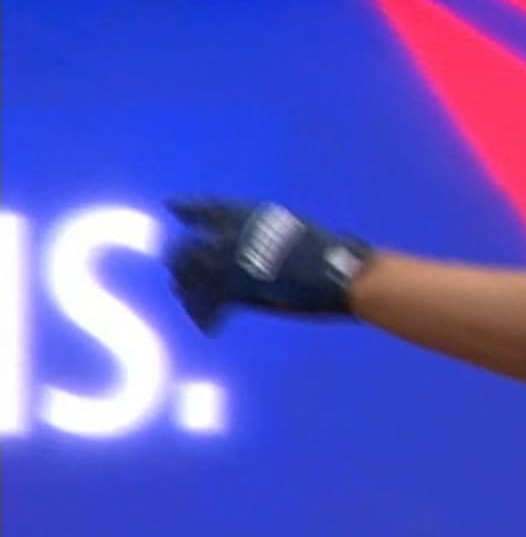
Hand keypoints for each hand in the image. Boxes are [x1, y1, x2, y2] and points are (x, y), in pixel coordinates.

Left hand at [164, 198, 374, 334]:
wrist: (341, 273)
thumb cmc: (330, 251)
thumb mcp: (293, 228)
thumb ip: (264, 232)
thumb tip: (256, 242)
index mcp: (247, 215)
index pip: (204, 207)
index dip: (186, 208)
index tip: (172, 207)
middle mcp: (231, 234)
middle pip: (187, 247)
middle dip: (179, 262)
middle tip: (176, 273)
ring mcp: (230, 262)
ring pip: (189, 278)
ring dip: (186, 291)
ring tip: (187, 302)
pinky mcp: (236, 291)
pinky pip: (208, 306)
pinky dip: (206, 318)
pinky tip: (209, 328)